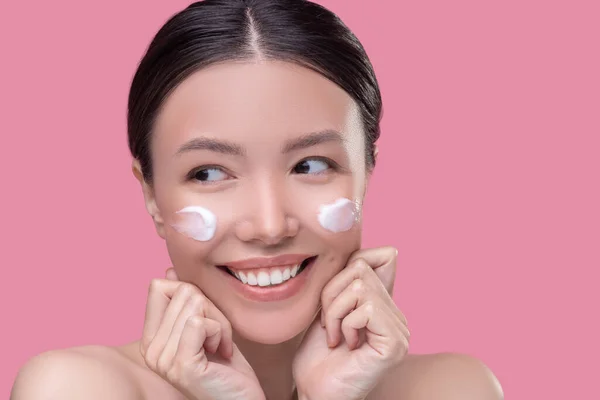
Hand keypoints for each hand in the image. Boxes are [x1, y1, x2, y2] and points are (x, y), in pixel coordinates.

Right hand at [140, 268, 265, 399]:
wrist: (241, 399)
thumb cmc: (226, 365)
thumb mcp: (204, 326)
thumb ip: (184, 301)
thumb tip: (169, 270)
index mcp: (150, 338)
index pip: (158, 286)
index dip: (191, 294)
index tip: (204, 321)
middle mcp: (150, 350)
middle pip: (184, 292)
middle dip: (212, 310)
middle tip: (216, 338)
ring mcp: (164, 359)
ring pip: (196, 305)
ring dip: (219, 323)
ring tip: (219, 346)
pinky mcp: (182, 365)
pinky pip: (201, 322)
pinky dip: (220, 332)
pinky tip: (222, 353)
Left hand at [292, 247, 408, 399]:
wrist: (315, 391)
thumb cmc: (318, 355)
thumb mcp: (328, 306)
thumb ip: (346, 281)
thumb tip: (361, 253)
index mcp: (383, 304)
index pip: (384, 256)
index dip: (355, 262)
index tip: (333, 297)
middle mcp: (397, 315)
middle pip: (361, 268)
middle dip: (331, 293)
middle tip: (328, 324)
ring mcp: (399, 330)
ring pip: (359, 287)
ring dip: (334, 312)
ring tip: (335, 336)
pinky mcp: (395, 343)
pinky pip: (364, 309)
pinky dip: (344, 325)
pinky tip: (345, 346)